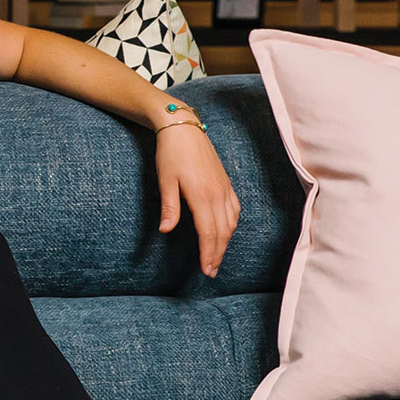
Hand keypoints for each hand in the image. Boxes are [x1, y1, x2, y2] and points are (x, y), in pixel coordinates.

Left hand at [156, 123, 239, 277]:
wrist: (184, 128)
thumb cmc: (171, 154)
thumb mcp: (165, 181)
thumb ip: (170, 207)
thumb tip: (166, 230)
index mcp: (202, 195)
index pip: (209, 233)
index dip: (208, 253)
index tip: (206, 270)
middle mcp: (218, 194)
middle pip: (222, 232)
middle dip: (217, 254)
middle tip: (211, 271)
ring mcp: (224, 188)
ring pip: (230, 222)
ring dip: (225, 242)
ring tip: (217, 257)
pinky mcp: (226, 183)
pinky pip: (234, 209)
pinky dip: (231, 225)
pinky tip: (225, 232)